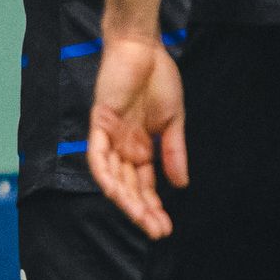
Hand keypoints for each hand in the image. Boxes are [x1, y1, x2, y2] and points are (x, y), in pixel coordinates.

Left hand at [85, 34, 187, 237]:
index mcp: (140, 147)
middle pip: (129, 187)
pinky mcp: (99, 122)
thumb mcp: (173, 121)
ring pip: (113, 177)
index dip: (153, 207)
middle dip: (142, 210)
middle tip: (156, 231)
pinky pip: (97, 154)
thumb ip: (174, 151)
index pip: (144, 185)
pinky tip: (115, 192)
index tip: (165, 228)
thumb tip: (182, 184)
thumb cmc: (158, 78)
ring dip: (126, 199)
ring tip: (141, 217)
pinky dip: (105, 173)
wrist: (144, 47)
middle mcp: (123, 147)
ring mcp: (110, 136)